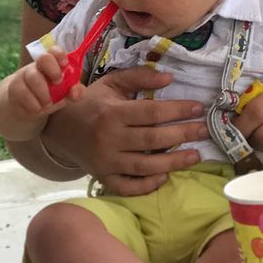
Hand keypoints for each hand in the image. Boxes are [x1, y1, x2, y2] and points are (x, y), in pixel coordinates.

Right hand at [0, 50, 84, 140]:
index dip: (60, 54)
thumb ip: (77, 92)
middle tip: (58, 83)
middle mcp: (38, 66)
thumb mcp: (66, 95)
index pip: (55, 51)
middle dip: (53, 70)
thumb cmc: (51, 95)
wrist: (27, 107)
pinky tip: (37, 108)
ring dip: (44, 93)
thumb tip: (75, 91)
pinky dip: (33, 104)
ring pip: (33, 77)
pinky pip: (23, 93)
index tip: (65, 64)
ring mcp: (25, 75)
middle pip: (44, 58)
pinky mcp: (14, 87)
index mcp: (53, 63)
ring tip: (48, 103)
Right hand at [40, 66, 209, 195]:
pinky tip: (164, 176)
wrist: (57, 128)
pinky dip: (146, 185)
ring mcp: (105, 161)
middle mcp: (109, 139)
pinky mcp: (102, 177)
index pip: (152, 112)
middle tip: (205, 130)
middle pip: (153, 139)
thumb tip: (169, 77)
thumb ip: (140, 76)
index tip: (199, 108)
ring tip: (196, 155)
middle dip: (183, 135)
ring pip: (144, 166)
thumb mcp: (112, 83)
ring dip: (173, 162)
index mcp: (113, 113)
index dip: (178, 110)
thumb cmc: (91, 103)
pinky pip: (127, 186)